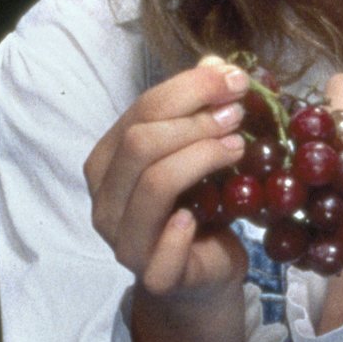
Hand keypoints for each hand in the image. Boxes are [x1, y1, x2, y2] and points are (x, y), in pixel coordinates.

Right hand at [86, 60, 263, 341]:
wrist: (202, 272)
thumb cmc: (198, 205)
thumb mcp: (197, 152)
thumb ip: (199, 111)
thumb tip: (216, 66)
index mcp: (108, 162)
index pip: (140, 110)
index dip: (190, 89)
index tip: (235, 79)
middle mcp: (104, 200)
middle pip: (141, 143)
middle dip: (195, 121)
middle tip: (238, 114)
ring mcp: (123, 241)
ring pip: (154, 185)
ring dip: (200, 158)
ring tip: (238, 148)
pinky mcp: (152, 276)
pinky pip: (162, 248)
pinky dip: (183, 228)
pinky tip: (205, 212)